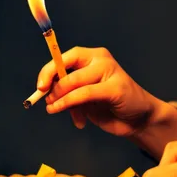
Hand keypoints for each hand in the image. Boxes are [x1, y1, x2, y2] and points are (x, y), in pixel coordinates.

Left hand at [37, 46, 176, 157]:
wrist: (136, 119)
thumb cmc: (109, 106)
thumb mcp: (83, 97)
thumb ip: (68, 91)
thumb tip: (46, 94)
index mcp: (91, 57)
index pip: (64, 57)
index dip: (48, 70)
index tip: (40, 86)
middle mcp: (100, 60)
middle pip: (67, 67)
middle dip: (53, 87)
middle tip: (47, 101)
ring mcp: (110, 71)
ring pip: (74, 81)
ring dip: (60, 98)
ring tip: (56, 109)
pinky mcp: (115, 87)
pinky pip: (85, 94)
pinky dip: (71, 104)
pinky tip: (74, 118)